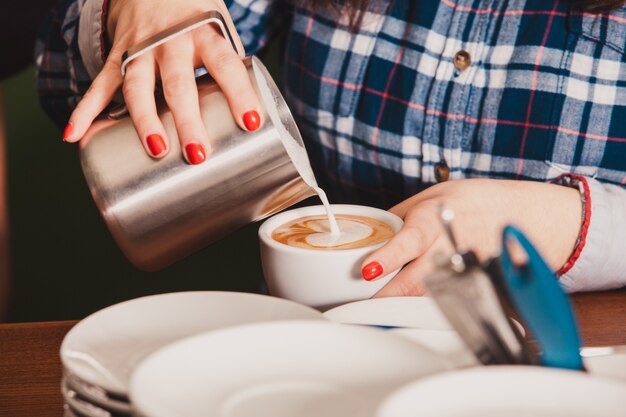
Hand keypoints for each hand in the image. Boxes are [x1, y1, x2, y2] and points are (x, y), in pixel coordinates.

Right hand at [63, 0, 261, 163]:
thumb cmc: (196, 17)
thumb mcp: (219, 31)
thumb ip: (230, 69)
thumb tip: (250, 120)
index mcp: (204, 34)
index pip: (225, 65)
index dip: (239, 93)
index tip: (251, 123)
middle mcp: (171, 41)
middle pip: (178, 83)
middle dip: (187, 119)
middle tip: (197, 153)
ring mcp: (140, 49)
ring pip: (137, 87)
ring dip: (144, 120)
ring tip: (156, 150)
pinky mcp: (118, 55)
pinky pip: (100, 85)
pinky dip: (85, 110)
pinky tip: (74, 134)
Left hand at [360, 179, 582, 295]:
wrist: (521, 214)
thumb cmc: (473, 202)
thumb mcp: (427, 198)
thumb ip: (397, 219)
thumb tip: (367, 237)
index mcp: (434, 220)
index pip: (410, 241)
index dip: (387, 258)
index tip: (367, 271)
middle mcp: (450, 247)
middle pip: (417, 282)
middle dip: (386, 296)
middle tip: (359, 303)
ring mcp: (465, 271)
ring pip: (430, 297)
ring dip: (404, 303)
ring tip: (379, 306)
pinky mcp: (477, 288)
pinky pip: (446, 303)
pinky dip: (428, 306)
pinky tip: (412, 306)